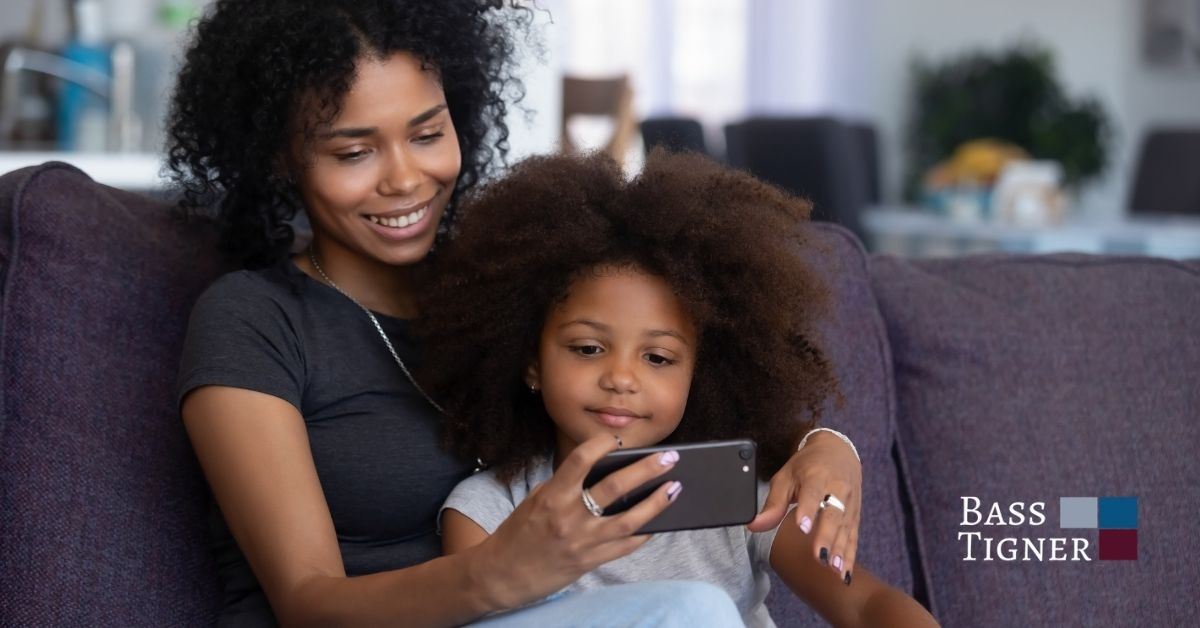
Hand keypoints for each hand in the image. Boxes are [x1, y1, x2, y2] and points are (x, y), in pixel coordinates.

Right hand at [473, 434, 681, 608]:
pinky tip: (660, 521)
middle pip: (615, 487)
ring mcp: (582, 541)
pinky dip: (645, 532)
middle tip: (670, 457)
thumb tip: (605, 471)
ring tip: (675, 487)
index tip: (618, 438)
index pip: (581, 461)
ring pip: (629, 520)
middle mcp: (568, 517)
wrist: (501, 574)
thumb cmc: (519, 532)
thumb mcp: (537, 500)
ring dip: (656, 502)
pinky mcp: (590, 561)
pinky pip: (625, 546)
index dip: (602, 444)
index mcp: (552, 496)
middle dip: (646, 469)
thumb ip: (566, 486)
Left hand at [748, 430, 861, 581]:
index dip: (807, 509)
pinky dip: (850, 556)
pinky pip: (853, 538)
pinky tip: (845, 574)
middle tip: (818, 556)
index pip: (812, 493)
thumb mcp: (785, 477)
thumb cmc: (807, 466)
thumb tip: (752, 525)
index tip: (801, 527)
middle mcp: (837, 489)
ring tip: (834, 569)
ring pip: (845, 528)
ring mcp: (849, 503)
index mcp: (816, 475)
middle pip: (832, 514)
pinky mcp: (855, 516)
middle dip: (826, 537)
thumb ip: (772, 503)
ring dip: (840, 550)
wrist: (838, 451)